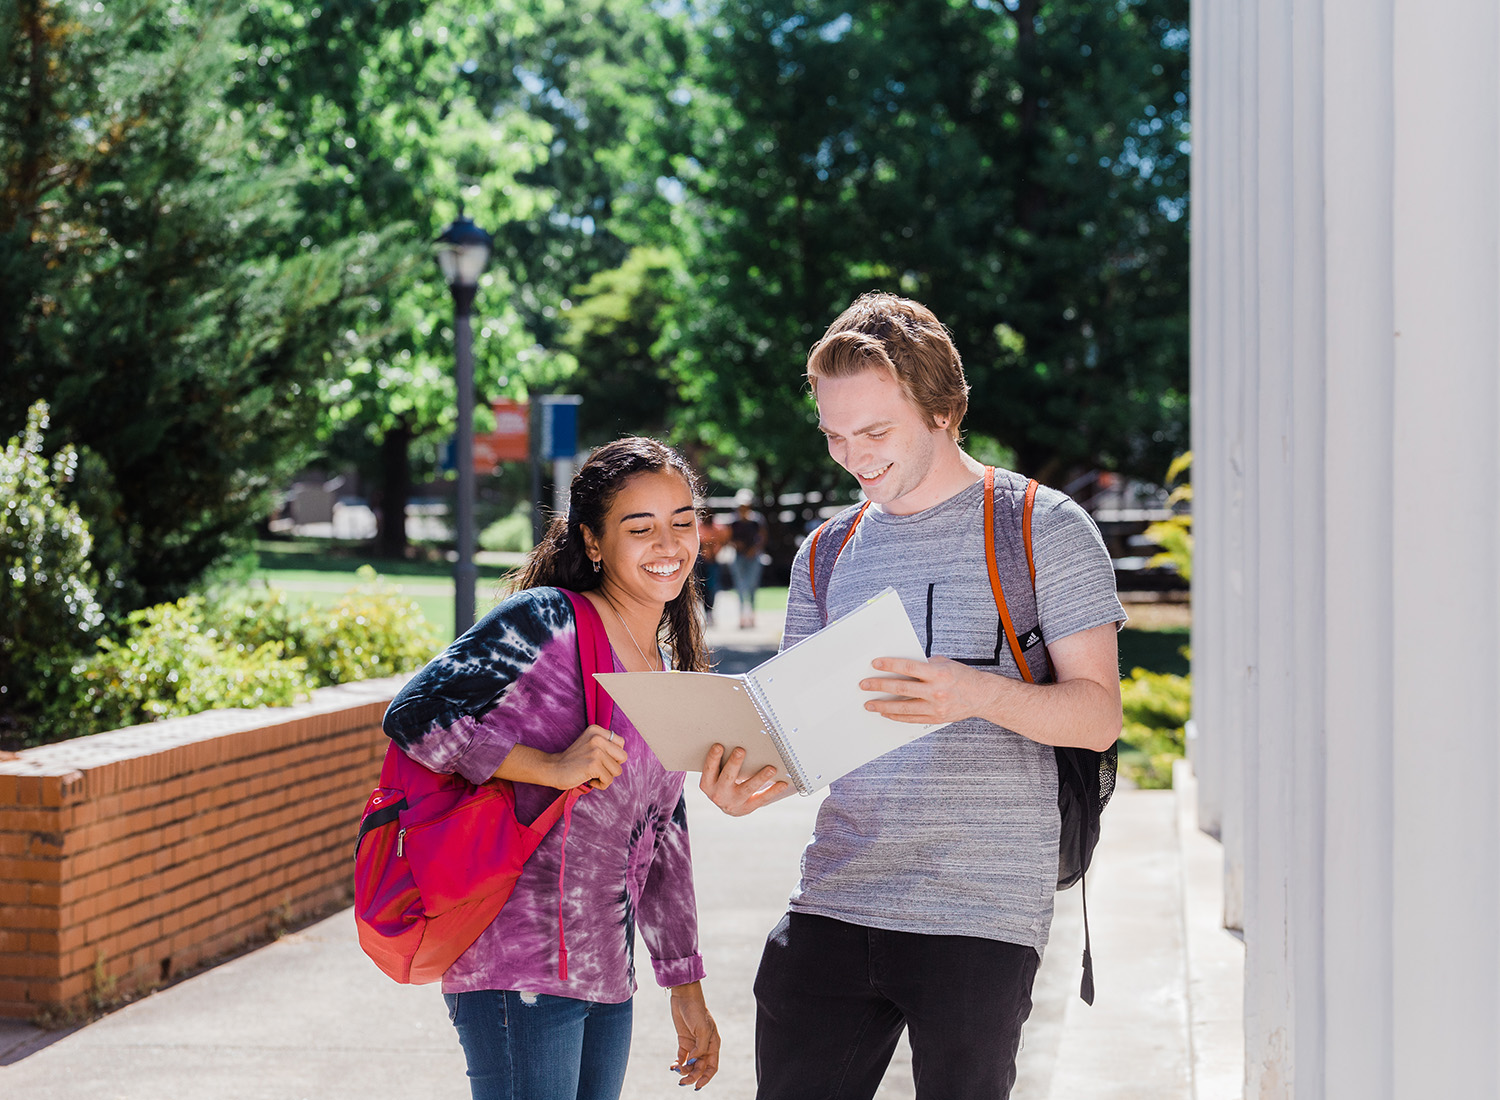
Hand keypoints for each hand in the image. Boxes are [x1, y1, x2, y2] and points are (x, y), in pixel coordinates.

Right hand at [546, 725, 627, 789]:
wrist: (552, 768)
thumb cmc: (573, 760)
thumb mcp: (589, 743)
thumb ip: (605, 744)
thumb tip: (623, 756)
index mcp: (597, 730)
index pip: (621, 743)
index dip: (614, 755)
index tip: (600, 759)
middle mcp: (597, 738)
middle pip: (623, 757)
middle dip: (612, 766)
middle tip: (598, 768)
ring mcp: (596, 751)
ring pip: (617, 771)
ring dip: (606, 777)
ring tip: (592, 774)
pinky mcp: (594, 765)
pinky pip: (608, 780)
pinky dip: (600, 784)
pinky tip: (589, 779)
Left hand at [669, 981, 719, 1089]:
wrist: (684, 997)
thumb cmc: (697, 1011)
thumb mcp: (703, 1030)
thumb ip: (700, 1048)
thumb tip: (692, 1062)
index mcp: (713, 1044)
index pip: (712, 1067)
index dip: (706, 1078)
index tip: (697, 1086)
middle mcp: (704, 1046)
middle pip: (700, 1068)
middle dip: (692, 1076)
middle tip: (682, 1082)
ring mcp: (694, 1044)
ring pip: (690, 1064)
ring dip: (684, 1070)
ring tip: (676, 1070)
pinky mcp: (684, 1040)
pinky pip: (682, 1057)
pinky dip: (678, 1063)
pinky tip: (672, 1066)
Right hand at [699, 744, 791, 816]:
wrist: (727, 805)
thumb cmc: (722, 781)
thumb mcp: (716, 773)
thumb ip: (721, 761)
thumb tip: (737, 738)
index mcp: (708, 784)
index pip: (709, 769)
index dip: (713, 758)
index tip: (719, 745)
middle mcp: (719, 794)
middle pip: (728, 777)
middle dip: (734, 763)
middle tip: (741, 750)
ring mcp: (733, 802)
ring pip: (748, 788)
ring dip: (760, 777)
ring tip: (771, 768)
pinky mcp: (747, 807)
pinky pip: (761, 798)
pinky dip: (773, 790)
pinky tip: (782, 783)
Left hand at [858, 656, 1000, 724]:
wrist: (981, 696)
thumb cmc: (961, 676)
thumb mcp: (943, 663)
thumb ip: (923, 665)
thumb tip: (899, 665)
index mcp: (937, 673)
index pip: (907, 667)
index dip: (889, 665)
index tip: (875, 664)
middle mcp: (936, 691)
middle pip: (901, 687)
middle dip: (879, 686)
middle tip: (864, 685)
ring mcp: (935, 707)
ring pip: (903, 707)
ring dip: (883, 706)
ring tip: (869, 704)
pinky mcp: (935, 718)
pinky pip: (911, 718)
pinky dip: (897, 716)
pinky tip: (886, 713)